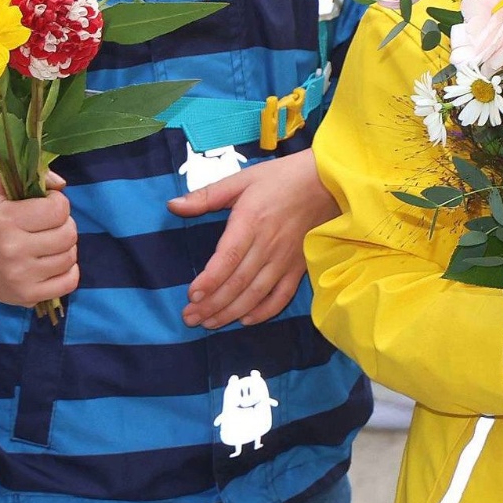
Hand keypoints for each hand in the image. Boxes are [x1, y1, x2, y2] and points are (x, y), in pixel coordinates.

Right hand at [0, 172, 78, 307]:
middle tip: (49, 226)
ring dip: (65, 248)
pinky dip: (68, 271)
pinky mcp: (27, 296)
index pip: (58, 209)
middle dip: (64, 225)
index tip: (47, 206)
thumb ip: (28, 175)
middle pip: (68, 234)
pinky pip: (69, 282)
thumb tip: (61, 184)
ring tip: (49, 244)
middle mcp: (13, 249)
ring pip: (70, 257)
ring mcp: (21, 276)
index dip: (58, 203)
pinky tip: (53, 263)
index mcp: (5, 220)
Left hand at [169, 149, 331, 329]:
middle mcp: (268, 245)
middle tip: (190, 318)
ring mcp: (286, 259)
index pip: (228, 258)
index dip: (210, 280)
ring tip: (210, 324)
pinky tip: (246, 320)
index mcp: (251, 221)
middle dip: (212, 304)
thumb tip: (172, 205)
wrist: (329, 183)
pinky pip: (282, 296)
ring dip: (231, 312)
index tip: (192, 295)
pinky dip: (264, 311)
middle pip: (238, 282)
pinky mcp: (299, 268)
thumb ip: (206, 196)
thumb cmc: (282, 179)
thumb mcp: (242, 179)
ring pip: (256, 294)